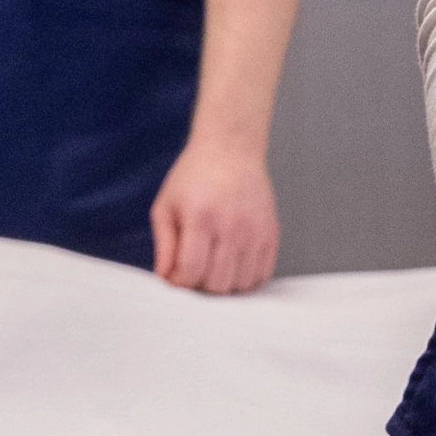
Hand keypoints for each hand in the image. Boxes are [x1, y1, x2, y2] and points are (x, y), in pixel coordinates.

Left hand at [149, 134, 278, 294]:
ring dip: (224, 285)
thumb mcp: (166, 205)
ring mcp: (255, 231)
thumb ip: (164, 244)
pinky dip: (246, 280)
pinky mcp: (271, 234)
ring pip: (241, 285)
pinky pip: (262, 276)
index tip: (176, 276)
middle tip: (194, 270)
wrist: (230, 149)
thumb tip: (166, 278)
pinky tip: (233, 266)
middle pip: (217, 283)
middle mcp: (232, 226)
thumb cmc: (194, 175)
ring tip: (213, 267)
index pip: (191, 271)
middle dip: (200, 285)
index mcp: (201, 217)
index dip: (180, 282)